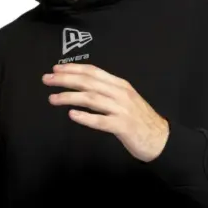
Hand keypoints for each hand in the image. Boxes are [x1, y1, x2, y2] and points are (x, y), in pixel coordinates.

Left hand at [43, 63, 168, 161]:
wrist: (160, 138)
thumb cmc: (139, 119)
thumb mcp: (125, 99)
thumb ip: (107, 91)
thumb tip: (82, 85)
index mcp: (120, 85)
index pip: (93, 72)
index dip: (73, 68)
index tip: (55, 69)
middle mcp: (121, 94)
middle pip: (89, 82)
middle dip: (66, 79)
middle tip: (47, 80)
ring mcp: (122, 110)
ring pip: (92, 99)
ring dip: (70, 97)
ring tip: (53, 99)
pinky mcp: (123, 127)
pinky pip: (101, 121)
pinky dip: (86, 117)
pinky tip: (72, 115)